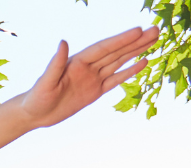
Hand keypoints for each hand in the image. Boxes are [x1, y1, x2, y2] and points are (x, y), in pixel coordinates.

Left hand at [18, 27, 159, 127]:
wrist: (34, 113)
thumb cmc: (37, 97)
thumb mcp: (46, 81)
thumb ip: (56, 63)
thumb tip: (63, 42)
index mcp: (78, 62)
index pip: (104, 48)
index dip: (121, 40)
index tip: (138, 30)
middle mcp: (88, 67)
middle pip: (116, 52)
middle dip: (136, 41)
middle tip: (156, 30)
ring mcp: (93, 78)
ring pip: (119, 62)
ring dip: (136, 51)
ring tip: (153, 40)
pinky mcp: (95, 91)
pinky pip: (115, 80)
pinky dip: (129, 71)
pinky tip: (143, 62)